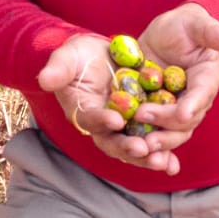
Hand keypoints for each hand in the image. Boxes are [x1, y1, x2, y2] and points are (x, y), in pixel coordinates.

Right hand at [38, 34, 174, 170]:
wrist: (100, 54)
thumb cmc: (78, 55)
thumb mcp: (67, 56)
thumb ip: (58, 69)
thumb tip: (44, 80)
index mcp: (82, 111)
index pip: (90, 119)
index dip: (101, 120)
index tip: (115, 119)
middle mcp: (102, 125)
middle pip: (113, 142)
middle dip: (128, 147)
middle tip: (143, 149)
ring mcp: (123, 127)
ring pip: (134, 146)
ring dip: (148, 156)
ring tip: (163, 162)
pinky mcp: (141, 123)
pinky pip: (151, 139)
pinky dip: (161, 152)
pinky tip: (174, 164)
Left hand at [132, 3, 218, 159]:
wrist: (168, 34)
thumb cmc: (185, 26)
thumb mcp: (195, 23)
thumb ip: (210, 31)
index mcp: (207, 78)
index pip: (202, 94)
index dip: (193, 105)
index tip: (182, 114)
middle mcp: (195, 99)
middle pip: (186, 120)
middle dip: (167, 124)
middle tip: (144, 118)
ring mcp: (176, 108)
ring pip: (171, 132)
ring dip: (157, 139)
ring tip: (139, 144)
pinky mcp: (157, 112)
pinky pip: (153, 130)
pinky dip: (145, 142)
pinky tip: (131, 150)